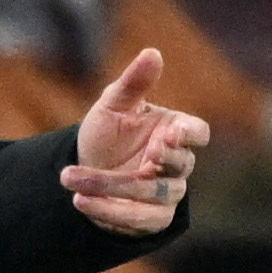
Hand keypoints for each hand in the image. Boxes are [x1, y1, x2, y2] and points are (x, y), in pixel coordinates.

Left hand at [64, 48, 210, 236]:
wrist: (83, 171)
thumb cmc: (106, 135)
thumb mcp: (112, 106)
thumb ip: (133, 83)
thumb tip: (152, 52)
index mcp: (174, 132)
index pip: (197, 133)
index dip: (188, 135)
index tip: (170, 133)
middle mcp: (176, 165)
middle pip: (180, 165)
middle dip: (164, 161)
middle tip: (146, 155)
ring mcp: (166, 194)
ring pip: (154, 194)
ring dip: (113, 186)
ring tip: (73, 179)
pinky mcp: (150, 219)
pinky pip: (140, 220)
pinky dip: (110, 212)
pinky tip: (80, 201)